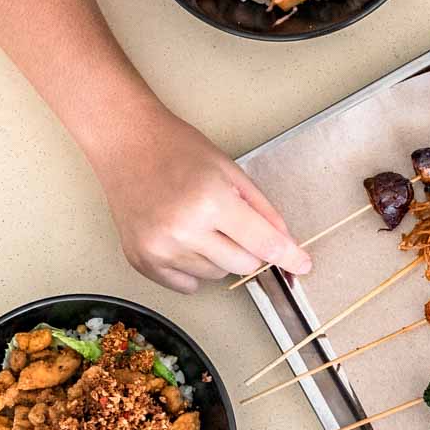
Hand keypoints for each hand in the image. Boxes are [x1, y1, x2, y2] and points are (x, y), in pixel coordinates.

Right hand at [87, 104, 310, 292]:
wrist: (126, 143)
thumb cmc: (178, 149)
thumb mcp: (230, 170)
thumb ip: (262, 210)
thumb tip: (286, 243)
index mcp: (211, 201)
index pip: (262, 243)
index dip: (288, 256)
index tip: (302, 265)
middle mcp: (184, 229)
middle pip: (243, 265)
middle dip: (247, 247)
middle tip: (229, 221)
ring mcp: (160, 248)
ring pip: (216, 275)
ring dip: (217, 255)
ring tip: (196, 221)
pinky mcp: (142, 260)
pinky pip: (187, 285)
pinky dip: (192, 268)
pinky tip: (181, 238)